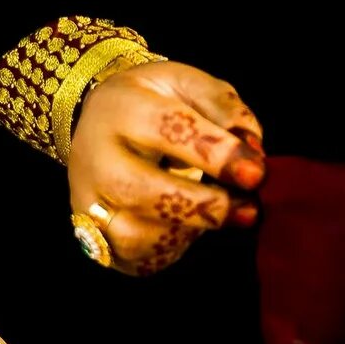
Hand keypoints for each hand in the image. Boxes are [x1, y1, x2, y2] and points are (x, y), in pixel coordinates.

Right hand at [67, 61, 265, 275]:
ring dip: (189, 232)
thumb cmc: (153, 104)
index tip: (257, 173)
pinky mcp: (93, 238)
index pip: (168, 130)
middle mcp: (95, 158)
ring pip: (137, 235)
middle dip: (204, 207)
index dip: (217, 154)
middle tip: (249, 210)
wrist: (98, 125)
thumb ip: (226, 110)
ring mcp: (87, 202)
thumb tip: (254, 152)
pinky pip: (137, 259)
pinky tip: (187, 227)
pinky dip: (172, 249)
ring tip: (217, 214)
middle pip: (143, 191)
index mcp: (121, 108)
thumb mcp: (188, 84)